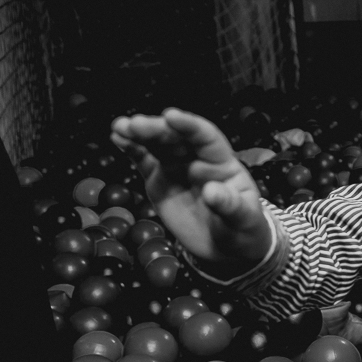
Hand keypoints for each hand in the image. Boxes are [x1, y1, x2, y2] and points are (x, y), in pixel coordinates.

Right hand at [111, 108, 271, 266]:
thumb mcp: (244, 218)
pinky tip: (117, 137)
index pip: (206, 137)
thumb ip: (230, 204)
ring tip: (120, 127)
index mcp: (221, 162)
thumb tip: (211, 192)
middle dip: (156, 129)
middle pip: (176, 138)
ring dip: (138, 133)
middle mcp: (197, 158)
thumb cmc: (243, 226)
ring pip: (157, 144)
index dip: (189, 125)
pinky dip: (131, 148)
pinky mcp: (159, 179)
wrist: (227, 245)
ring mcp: (176, 167)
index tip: (171, 116)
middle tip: (135, 124)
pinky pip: (144, 160)